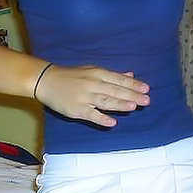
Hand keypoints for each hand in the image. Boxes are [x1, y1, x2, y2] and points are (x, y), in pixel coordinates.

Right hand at [34, 64, 149, 126]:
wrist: (46, 80)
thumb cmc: (71, 75)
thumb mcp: (92, 70)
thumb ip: (111, 75)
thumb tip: (130, 75)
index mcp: (97, 73)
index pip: (118, 79)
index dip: (133, 84)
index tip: (146, 88)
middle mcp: (92, 84)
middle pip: (115, 90)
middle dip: (131, 95)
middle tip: (146, 100)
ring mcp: (84, 97)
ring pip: (105, 101)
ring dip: (119, 104)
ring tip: (133, 106)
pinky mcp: (76, 109)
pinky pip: (91, 115)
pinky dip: (101, 118)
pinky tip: (112, 122)